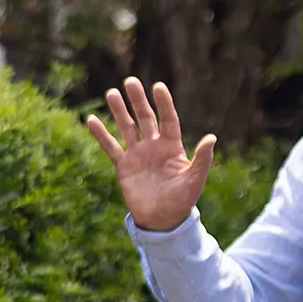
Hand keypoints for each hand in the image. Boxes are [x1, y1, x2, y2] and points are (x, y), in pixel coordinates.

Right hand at [86, 78, 216, 232]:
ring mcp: (137, 155)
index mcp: (172, 146)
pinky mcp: (123, 166)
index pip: (168, 119)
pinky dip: (101, 134)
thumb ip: (202, 159)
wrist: (162, 220)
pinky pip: (111, 147)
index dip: (164, 104)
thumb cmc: (182, 200)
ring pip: (127, 128)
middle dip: (137, 100)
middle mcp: (154, 146)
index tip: (158, 86)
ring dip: (119, 111)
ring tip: (111, 93)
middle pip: (145, 118)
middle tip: (130, 81)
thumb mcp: (195, 179)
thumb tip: (211, 137)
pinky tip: (91, 120)